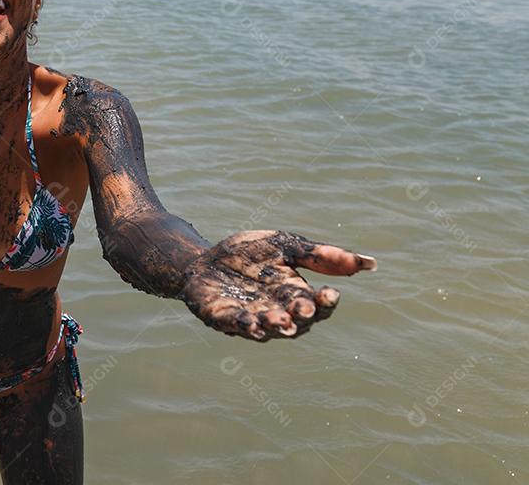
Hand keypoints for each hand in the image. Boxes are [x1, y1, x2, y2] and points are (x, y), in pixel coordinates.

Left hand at [180, 230, 376, 340]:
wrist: (204, 258)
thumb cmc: (248, 255)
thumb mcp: (285, 246)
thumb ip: (321, 256)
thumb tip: (370, 263)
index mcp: (295, 295)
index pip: (317, 305)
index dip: (325, 302)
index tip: (331, 293)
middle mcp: (276, 311)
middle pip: (296, 321)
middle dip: (300, 315)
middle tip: (303, 309)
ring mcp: (250, 318)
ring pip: (268, 328)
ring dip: (274, 325)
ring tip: (278, 319)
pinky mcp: (223, 319)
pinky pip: (236, 326)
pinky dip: (245, 326)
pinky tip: (250, 322)